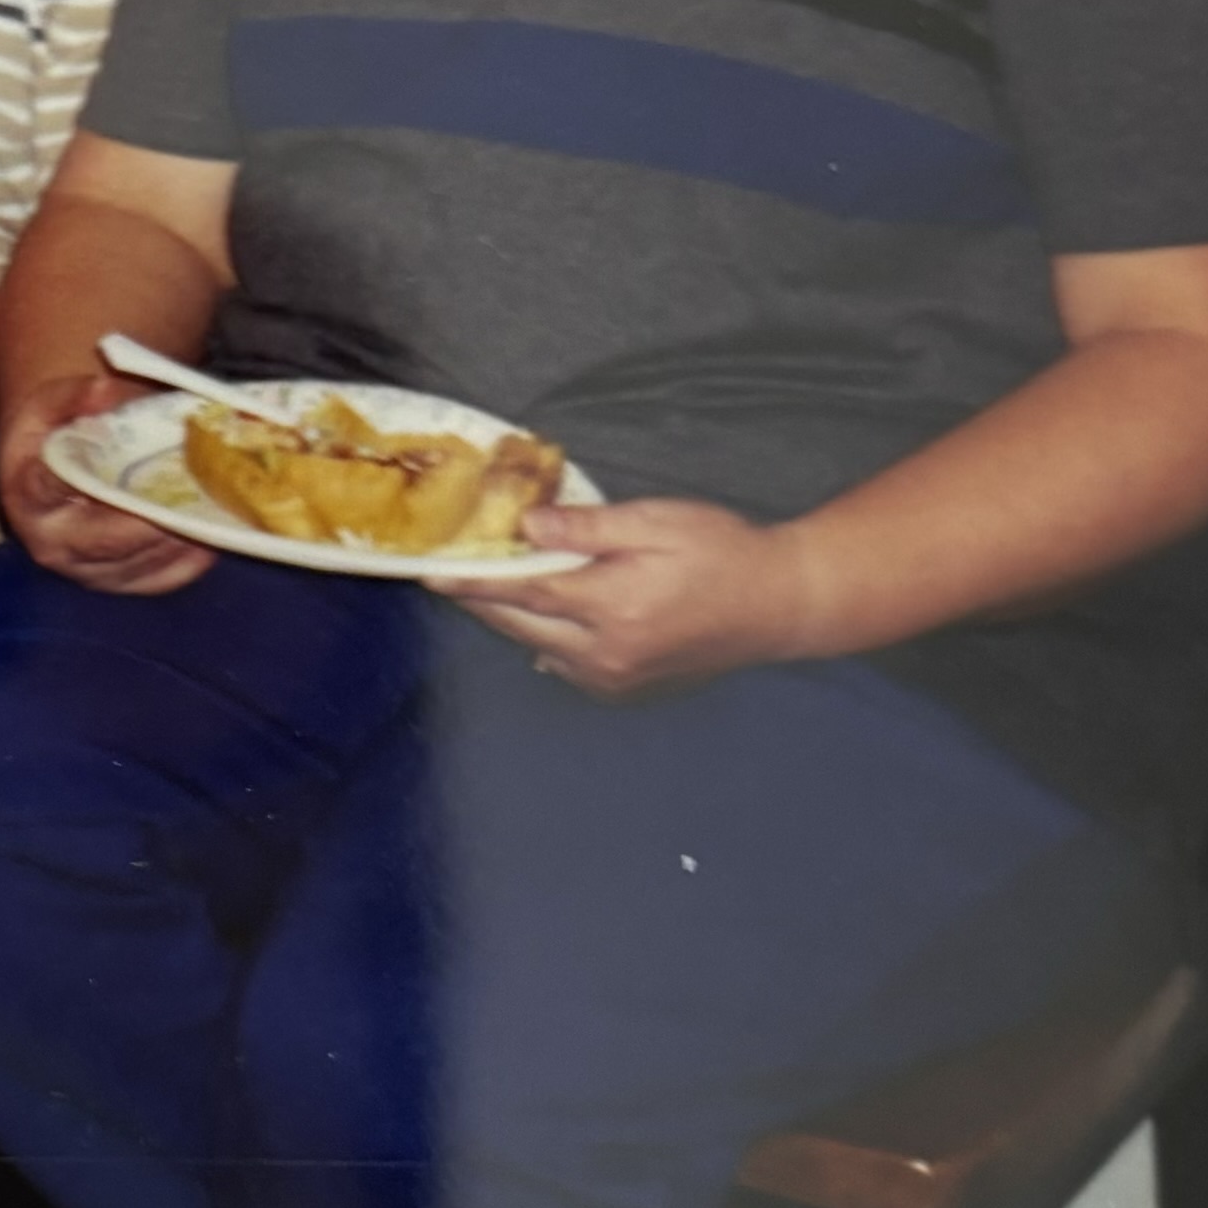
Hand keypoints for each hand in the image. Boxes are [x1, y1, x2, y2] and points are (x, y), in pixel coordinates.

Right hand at [0, 369, 215, 593]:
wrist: (56, 471)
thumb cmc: (56, 432)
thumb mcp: (53, 403)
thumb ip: (76, 396)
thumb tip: (105, 394)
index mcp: (27, 494)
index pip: (44, 488)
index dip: (80, 481)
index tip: (113, 465)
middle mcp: (53, 543)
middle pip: (106, 538)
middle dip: (153, 513)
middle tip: (194, 486)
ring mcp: (88, 571)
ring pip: (142, 561)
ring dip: (180, 532)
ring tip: (212, 500)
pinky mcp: (122, 583)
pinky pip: (164, 578)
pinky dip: (194, 555)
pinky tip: (214, 525)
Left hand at [443, 495, 820, 698]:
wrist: (778, 604)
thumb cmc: (721, 551)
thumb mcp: (654, 522)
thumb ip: (586, 527)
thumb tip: (525, 525)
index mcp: (611, 607)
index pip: (520, 591)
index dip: (471, 579)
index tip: (429, 569)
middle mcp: (604, 653)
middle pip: (519, 622)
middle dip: (480, 596)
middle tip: (446, 569)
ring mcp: (614, 677)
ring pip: (537, 644)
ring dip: (510, 615)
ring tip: (485, 581)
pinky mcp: (624, 685)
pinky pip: (562, 662)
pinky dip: (541, 635)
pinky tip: (537, 612)